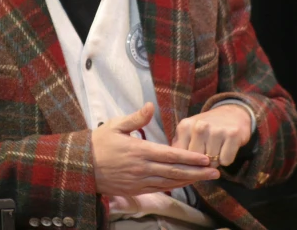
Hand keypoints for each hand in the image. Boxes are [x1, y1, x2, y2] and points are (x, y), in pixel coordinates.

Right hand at [91, 103, 219, 195]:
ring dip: (189, 181)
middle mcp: (142, 168)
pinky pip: (159, 189)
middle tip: (216, 172)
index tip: (206, 158)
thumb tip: (150, 106)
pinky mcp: (134, 190)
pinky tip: (184, 183)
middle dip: (198, 173)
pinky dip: (174, 187)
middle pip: (175, 172)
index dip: (190, 158)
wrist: (80, 167)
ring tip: (206, 179)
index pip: (170, 155)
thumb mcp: (114, 126)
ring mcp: (138, 181)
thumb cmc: (97, 144)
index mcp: (139, 151)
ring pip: (170, 183)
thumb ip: (135, 118)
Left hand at [171, 104, 251, 166]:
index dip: (187, 163)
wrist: (230, 113)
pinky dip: (226, 159)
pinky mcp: (233, 135)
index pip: (181, 157)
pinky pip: (226, 161)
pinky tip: (226, 148)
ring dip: (215, 162)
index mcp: (185, 127)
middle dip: (202, 164)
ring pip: (212, 163)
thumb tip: (176, 166)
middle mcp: (199, 127)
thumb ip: (179, 148)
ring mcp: (216, 130)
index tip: (192, 161)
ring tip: (216, 149)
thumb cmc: (206, 128)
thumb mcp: (188, 133)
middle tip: (206, 154)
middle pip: (197, 162)